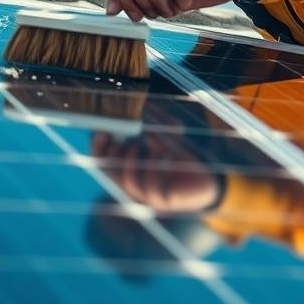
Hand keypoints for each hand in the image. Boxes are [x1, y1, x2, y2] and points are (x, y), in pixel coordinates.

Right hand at [92, 131, 221, 212]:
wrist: (206, 182)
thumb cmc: (182, 157)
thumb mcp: (170, 135)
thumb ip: (157, 121)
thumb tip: (146, 101)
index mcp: (129, 168)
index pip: (104, 161)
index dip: (98, 148)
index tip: (100, 131)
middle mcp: (134, 184)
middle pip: (110, 175)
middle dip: (107, 157)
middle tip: (113, 140)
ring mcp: (148, 195)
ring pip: (130, 184)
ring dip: (129, 163)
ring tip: (135, 146)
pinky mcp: (164, 201)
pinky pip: (153, 189)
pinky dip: (155, 169)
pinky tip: (162, 152)